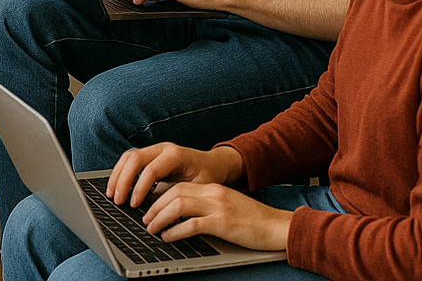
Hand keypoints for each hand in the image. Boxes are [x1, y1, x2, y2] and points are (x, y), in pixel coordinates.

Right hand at [107, 143, 242, 207]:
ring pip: (128, 156)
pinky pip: (130, 159)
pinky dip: (121, 172)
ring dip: (117, 175)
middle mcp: (162, 148)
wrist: (213, 164)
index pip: (151, 169)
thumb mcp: (198, 189)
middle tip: (117, 200)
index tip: (133, 204)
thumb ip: (179, 197)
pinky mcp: (150, 154)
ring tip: (112, 194)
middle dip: (123, 180)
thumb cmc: (208, 177)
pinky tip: (117, 186)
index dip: (139, 187)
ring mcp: (154, 149)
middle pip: (135, 158)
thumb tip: (161, 213)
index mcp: (175, 155)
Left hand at [142, 181, 291, 251]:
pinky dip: (175, 230)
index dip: (160, 195)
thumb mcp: (227, 205)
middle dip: (155, 206)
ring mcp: (217, 207)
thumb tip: (183, 214)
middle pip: (174, 192)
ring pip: (178, 205)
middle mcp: (212, 193)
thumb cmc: (253, 220)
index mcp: (212, 187)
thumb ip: (207, 205)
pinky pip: (192, 224)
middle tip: (144, 218)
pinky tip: (168, 237)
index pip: (178, 185)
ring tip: (151, 228)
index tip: (149, 205)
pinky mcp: (223, 223)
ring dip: (160, 217)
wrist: (278, 226)